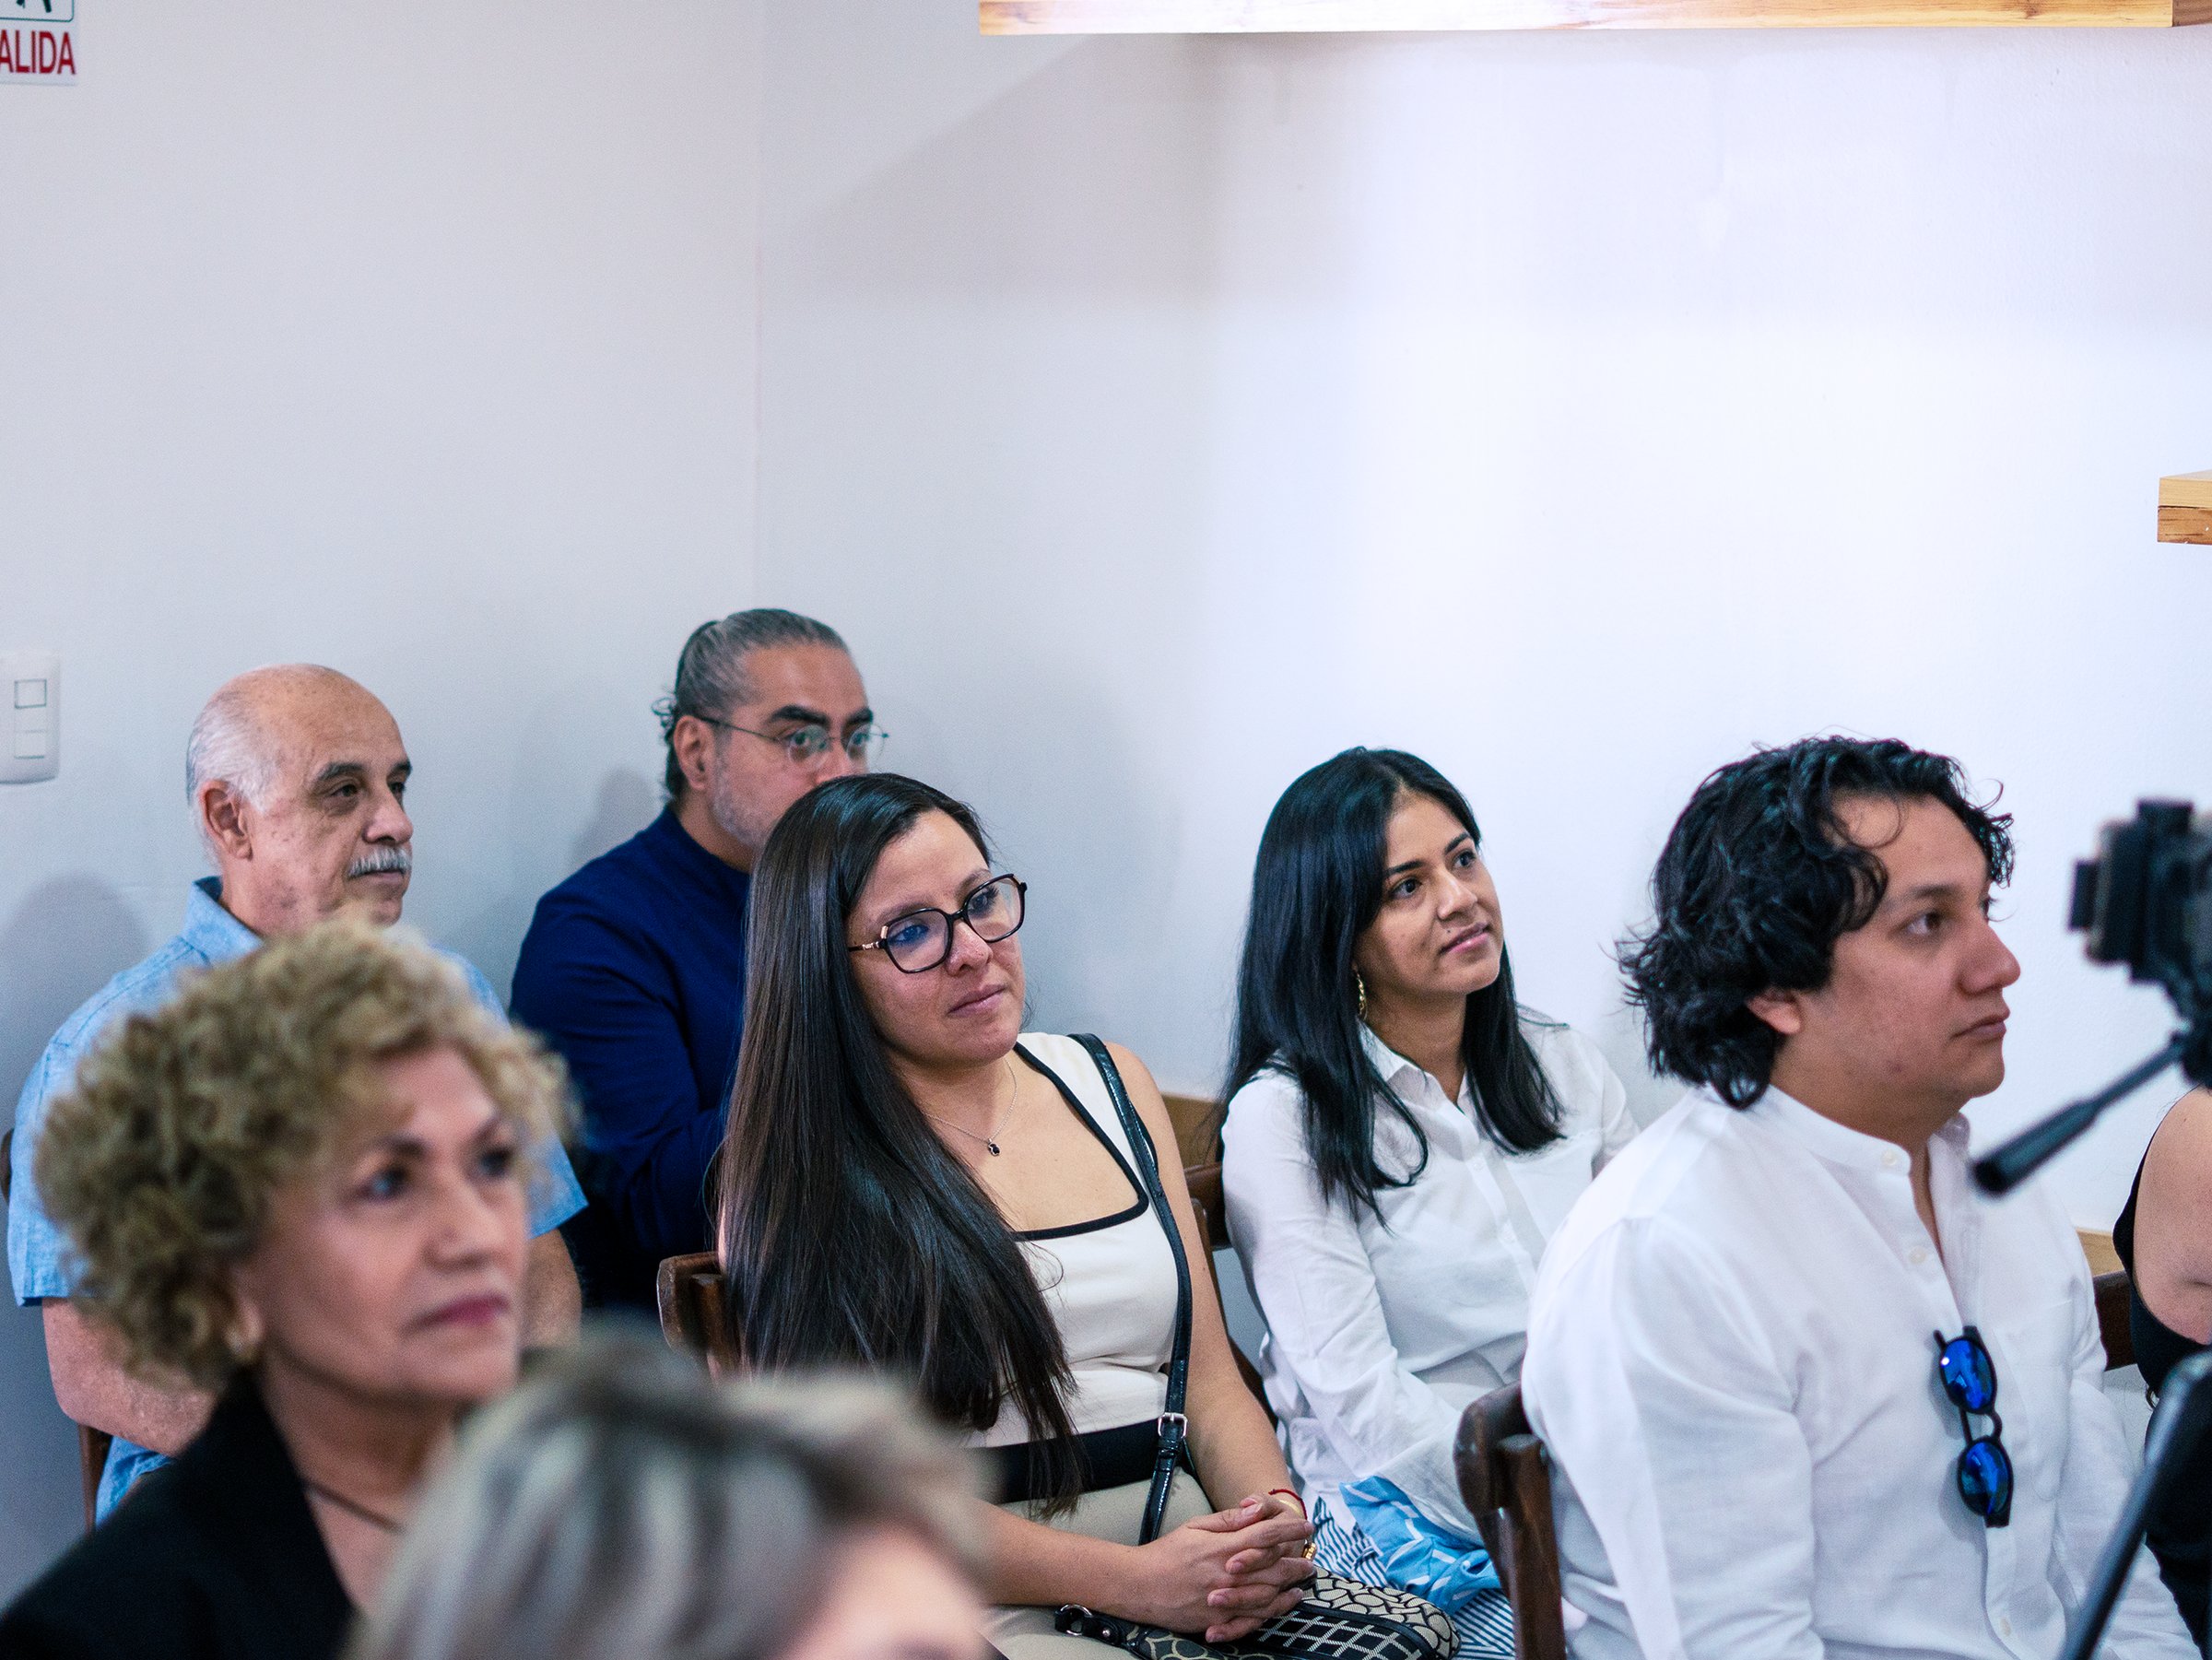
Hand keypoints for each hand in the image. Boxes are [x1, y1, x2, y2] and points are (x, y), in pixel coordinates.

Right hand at [1128, 1493, 1313, 1641]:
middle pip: (1273, 1568)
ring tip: (1303, 1581)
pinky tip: (1282, 1603)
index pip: (1265, 1536)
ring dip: (1290, 1587)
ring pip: (1268, 1595)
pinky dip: (1272, 1612)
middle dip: (1296, 1561)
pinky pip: (1252, 1619)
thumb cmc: (1167, 1553)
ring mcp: (1224, 1601)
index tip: (1306, 1526)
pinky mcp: (1218, 1621)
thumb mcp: (1195, 1527)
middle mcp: (1227, 1575)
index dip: (1289, 1530)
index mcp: (1222, 1548)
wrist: (1140, 1586)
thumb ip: (1228, 1521)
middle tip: (1311, 1557)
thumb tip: (1256, 1511)